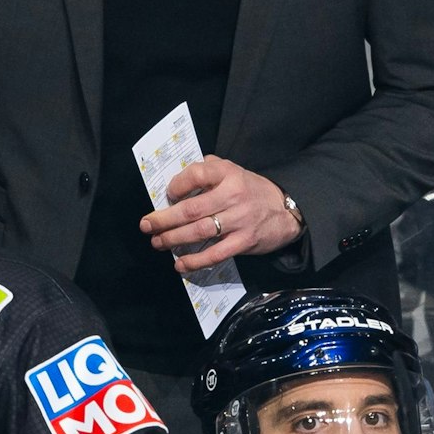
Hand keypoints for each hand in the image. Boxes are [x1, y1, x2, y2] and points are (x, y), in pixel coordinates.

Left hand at [140, 155, 300, 271]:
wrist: (287, 210)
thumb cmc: (251, 190)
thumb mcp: (233, 171)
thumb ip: (208, 169)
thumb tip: (178, 176)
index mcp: (228, 174)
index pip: (197, 174)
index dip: (177, 184)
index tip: (167, 194)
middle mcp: (233, 196)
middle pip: (191, 209)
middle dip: (164, 219)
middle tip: (146, 225)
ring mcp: (239, 220)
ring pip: (199, 232)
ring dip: (173, 239)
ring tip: (158, 242)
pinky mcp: (243, 242)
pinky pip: (215, 254)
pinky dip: (195, 261)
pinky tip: (180, 264)